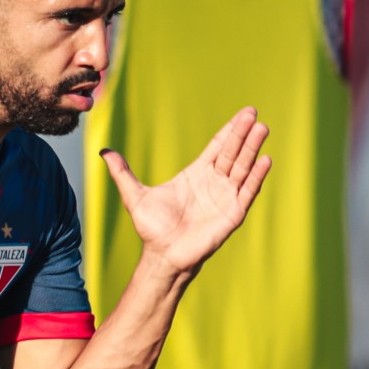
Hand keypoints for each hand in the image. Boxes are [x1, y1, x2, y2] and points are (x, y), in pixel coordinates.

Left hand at [99, 107, 272, 276]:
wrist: (163, 255)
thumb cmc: (152, 228)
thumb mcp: (135, 195)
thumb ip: (122, 173)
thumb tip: (103, 152)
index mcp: (195, 174)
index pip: (217, 147)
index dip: (230, 130)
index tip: (244, 113)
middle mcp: (214, 182)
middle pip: (232, 152)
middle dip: (243, 133)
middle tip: (254, 113)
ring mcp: (225, 197)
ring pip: (242, 167)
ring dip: (252, 148)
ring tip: (262, 128)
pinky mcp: (233, 213)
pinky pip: (247, 191)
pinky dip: (256, 176)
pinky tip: (265, 160)